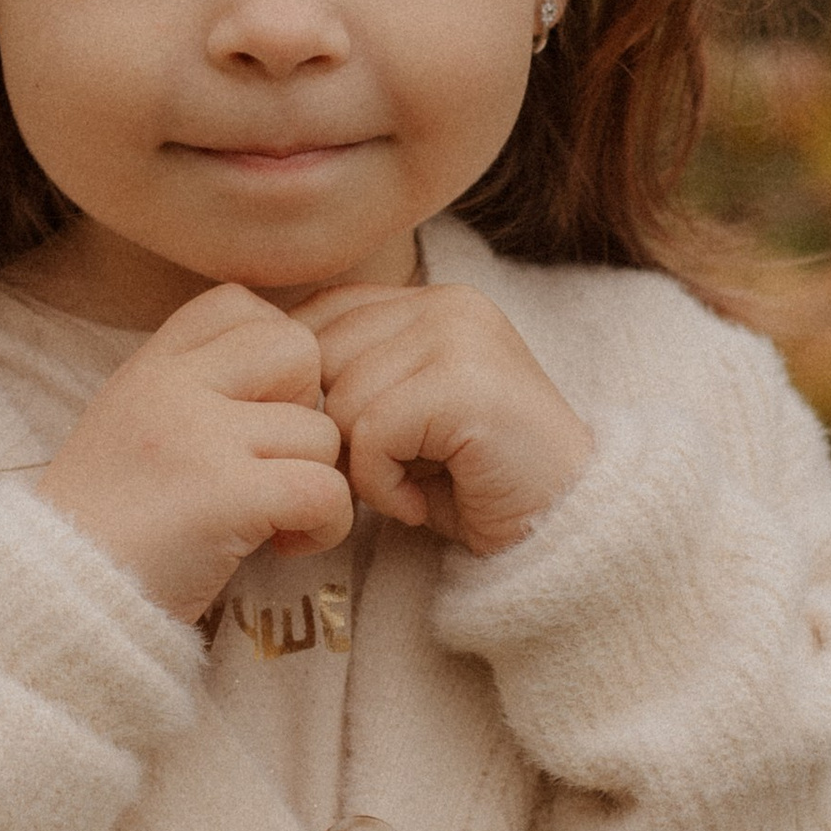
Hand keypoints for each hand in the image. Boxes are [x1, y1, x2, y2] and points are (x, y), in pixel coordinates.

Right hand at [30, 288, 353, 620]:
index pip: (237, 302)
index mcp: (149, 368)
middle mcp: (173, 387)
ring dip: (313, 482)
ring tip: (267, 521)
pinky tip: (283, 547)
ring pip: (322, 432)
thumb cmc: (106, 534)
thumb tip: (290, 382)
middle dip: (306, 408)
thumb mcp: (131, 431)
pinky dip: (325, 525)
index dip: (269, 356)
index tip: (251, 415)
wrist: (57, 602)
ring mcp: (200, 438)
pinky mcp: (226, 496)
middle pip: (298, 347)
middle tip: (269, 464)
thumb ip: (193, 394)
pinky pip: (327, 489)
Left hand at [300, 282, 592, 557]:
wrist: (562, 531)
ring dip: (361, 465)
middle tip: (378, 477)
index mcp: (429, 300)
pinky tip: (419, 502)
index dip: (311, 390)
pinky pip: (372, 431)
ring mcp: (460, 336)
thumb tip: (268, 385)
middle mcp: (446, 303)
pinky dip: (382, 484)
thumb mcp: (401, 416)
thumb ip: (352, 380)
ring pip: (341, 398)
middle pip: (318, 358)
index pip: (318, 317)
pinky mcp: (464, 383)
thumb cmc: (472, 483)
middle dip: (332, 430)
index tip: (350, 447)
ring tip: (408, 488)